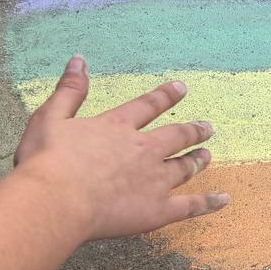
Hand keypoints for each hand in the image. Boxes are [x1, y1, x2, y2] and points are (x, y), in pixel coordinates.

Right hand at [13, 58, 228, 241]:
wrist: (56, 200)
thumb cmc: (46, 162)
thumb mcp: (50, 117)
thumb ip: (70, 90)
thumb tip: (79, 60)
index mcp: (117, 127)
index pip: (147, 106)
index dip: (166, 96)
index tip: (182, 88)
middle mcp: (142, 150)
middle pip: (175, 137)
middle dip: (192, 131)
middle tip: (207, 127)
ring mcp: (154, 180)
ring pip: (184, 167)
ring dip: (197, 160)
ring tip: (207, 155)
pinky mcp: (158, 210)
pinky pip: (191, 206)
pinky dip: (209, 202)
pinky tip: (224, 200)